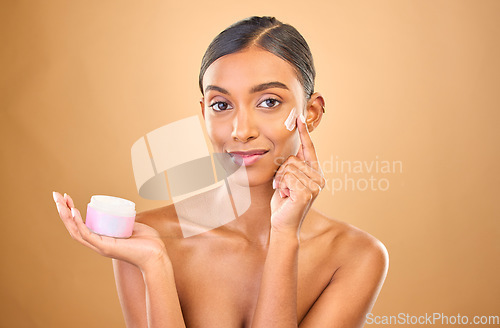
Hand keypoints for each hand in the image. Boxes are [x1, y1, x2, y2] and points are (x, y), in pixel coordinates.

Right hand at [53, 191, 167, 270]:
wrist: (157, 255)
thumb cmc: (148, 243)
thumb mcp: (132, 226)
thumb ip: (126, 221)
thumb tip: (122, 210)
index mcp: (101, 239)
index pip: (80, 225)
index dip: (70, 212)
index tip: (67, 198)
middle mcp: (97, 243)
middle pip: (73, 226)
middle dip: (62, 210)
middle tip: (56, 195)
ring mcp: (100, 246)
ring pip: (76, 230)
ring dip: (66, 215)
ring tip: (60, 201)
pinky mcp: (105, 247)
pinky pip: (87, 235)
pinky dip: (79, 224)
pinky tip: (74, 212)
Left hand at [270, 114, 325, 234]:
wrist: (283, 224)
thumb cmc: (283, 203)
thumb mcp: (287, 180)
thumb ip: (292, 167)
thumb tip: (290, 152)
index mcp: (315, 173)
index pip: (309, 149)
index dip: (304, 133)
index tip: (299, 118)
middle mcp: (319, 178)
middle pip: (292, 158)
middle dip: (282, 172)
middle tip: (282, 186)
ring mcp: (315, 186)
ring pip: (289, 167)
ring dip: (281, 180)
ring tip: (284, 192)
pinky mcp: (307, 192)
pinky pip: (288, 177)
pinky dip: (281, 186)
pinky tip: (285, 196)